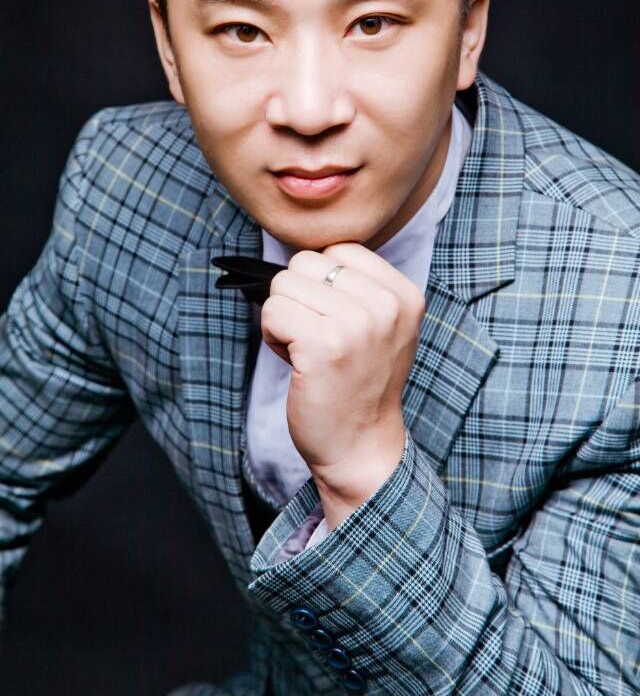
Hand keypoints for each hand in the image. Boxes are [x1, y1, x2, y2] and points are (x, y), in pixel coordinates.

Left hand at [260, 242, 424, 527]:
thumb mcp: (380, 325)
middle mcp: (386, 305)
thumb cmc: (358, 383)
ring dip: (283, 318)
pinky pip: (272, 312)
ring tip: (308, 351)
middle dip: (299, 298)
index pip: (339, 250)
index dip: (322, 282)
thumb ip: (356, 285)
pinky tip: (296, 362)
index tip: (337, 321)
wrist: (360, 445)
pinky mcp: (323, 345)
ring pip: (283, 285)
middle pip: (306, 263)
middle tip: (318, 339)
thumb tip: (298, 255)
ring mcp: (357, 324)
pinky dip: (272, 336)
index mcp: (404, 294)